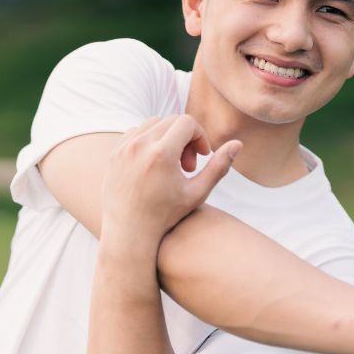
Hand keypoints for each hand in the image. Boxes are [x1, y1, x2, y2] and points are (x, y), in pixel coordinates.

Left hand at [101, 115, 240, 242]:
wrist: (128, 231)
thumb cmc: (166, 215)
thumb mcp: (197, 193)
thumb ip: (219, 167)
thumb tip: (238, 143)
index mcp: (162, 154)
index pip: (187, 123)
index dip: (199, 136)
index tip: (202, 156)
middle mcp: (140, 146)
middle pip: (171, 121)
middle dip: (184, 138)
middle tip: (187, 165)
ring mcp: (123, 148)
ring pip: (152, 124)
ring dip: (166, 137)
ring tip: (171, 164)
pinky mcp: (114, 153)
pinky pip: (135, 133)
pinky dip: (149, 141)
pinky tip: (155, 164)